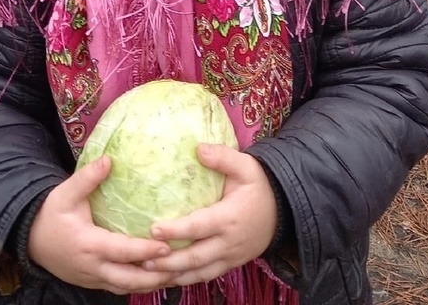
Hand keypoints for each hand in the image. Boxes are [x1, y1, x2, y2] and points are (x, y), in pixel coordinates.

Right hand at [27, 156, 174, 293]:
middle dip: (156, 276)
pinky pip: (120, 288)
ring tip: (176, 274)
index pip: (122, 251)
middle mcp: (93, 266)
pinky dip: (139, 285)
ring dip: (151, 284)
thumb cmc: (50, 215)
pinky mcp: (94, 282)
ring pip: (127, 287)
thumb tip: (109, 159)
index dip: (145, 251)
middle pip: (129, 279)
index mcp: (89, 244)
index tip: (167, 247)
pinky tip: (156, 277)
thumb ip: (88, 178)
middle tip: (181, 266)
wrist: (30, 241)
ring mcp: (94, 278)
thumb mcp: (65, 193)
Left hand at [143, 143, 276, 285]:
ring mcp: (230, 257)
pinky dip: (187, 279)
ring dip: (174, 274)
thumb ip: (223, 158)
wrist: (284, 210)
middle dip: (168, 261)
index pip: (198, 227)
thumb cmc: (260, 186)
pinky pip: (206, 276)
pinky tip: (169, 278)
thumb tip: (198, 149)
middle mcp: (228, 242)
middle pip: (195, 257)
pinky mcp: (230, 264)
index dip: (176, 230)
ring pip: (199, 272)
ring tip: (149, 272)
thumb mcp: (246, 166)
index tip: (153, 229)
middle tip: (143, 258)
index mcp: (229, 217)